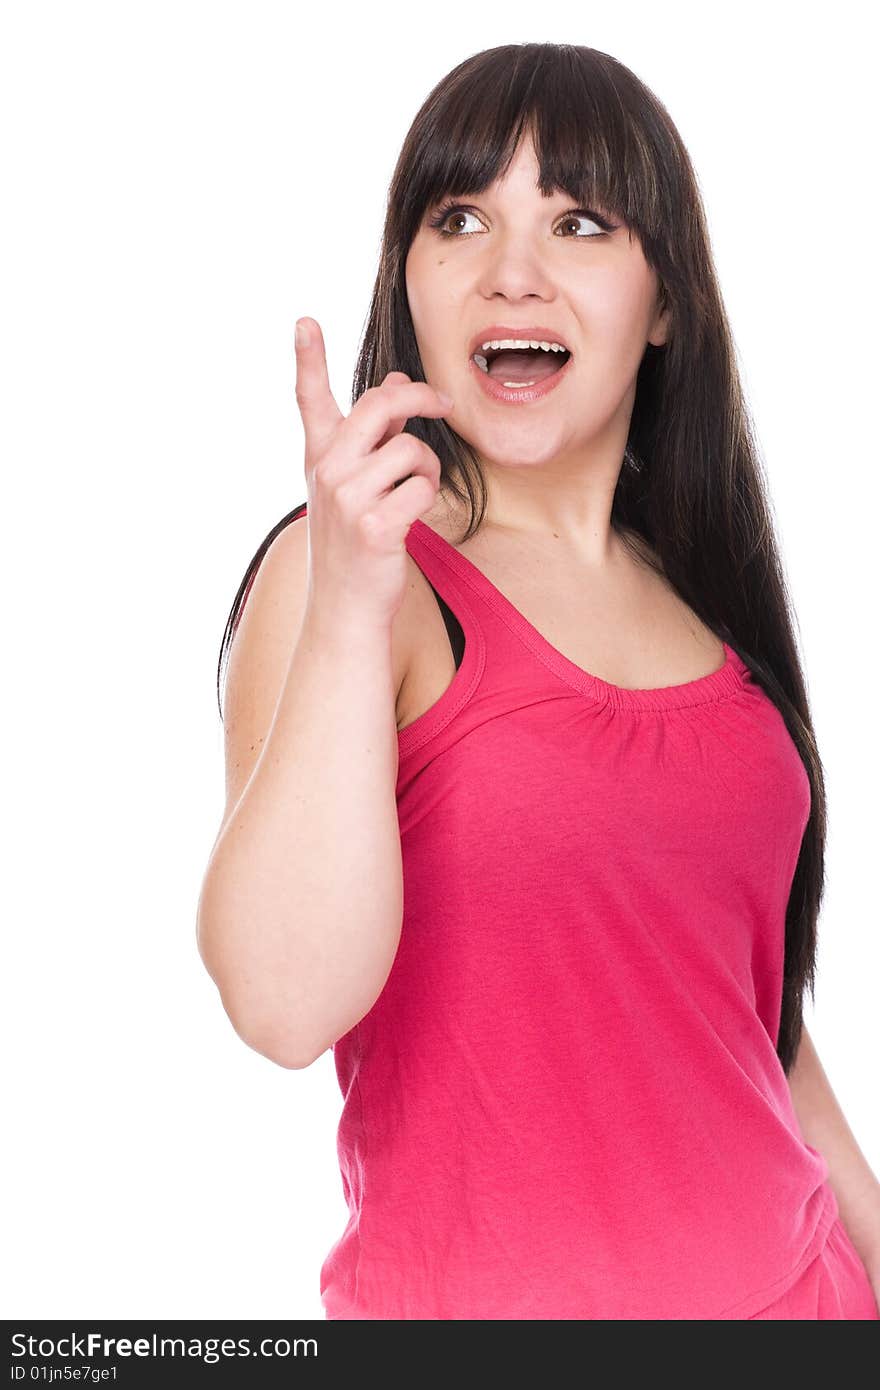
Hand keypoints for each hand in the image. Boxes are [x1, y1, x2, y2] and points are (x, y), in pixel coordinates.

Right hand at [293, 316, 452, 626]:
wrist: (344, 606)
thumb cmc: (354, 542)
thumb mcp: (353, 485)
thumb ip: (372, 435)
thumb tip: (396, 380)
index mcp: (319, 456)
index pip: (310, 399)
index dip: (309, 358)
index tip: (305, 322)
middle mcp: (328, 471)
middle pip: (381, 404)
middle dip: (420, 396)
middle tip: (443, 400)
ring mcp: (348, 498)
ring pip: (412, 449)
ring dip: (428, 468)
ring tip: (415, 491)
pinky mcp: (374, 525)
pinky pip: (423, 486)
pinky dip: (428, 498)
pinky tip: (413, 515)